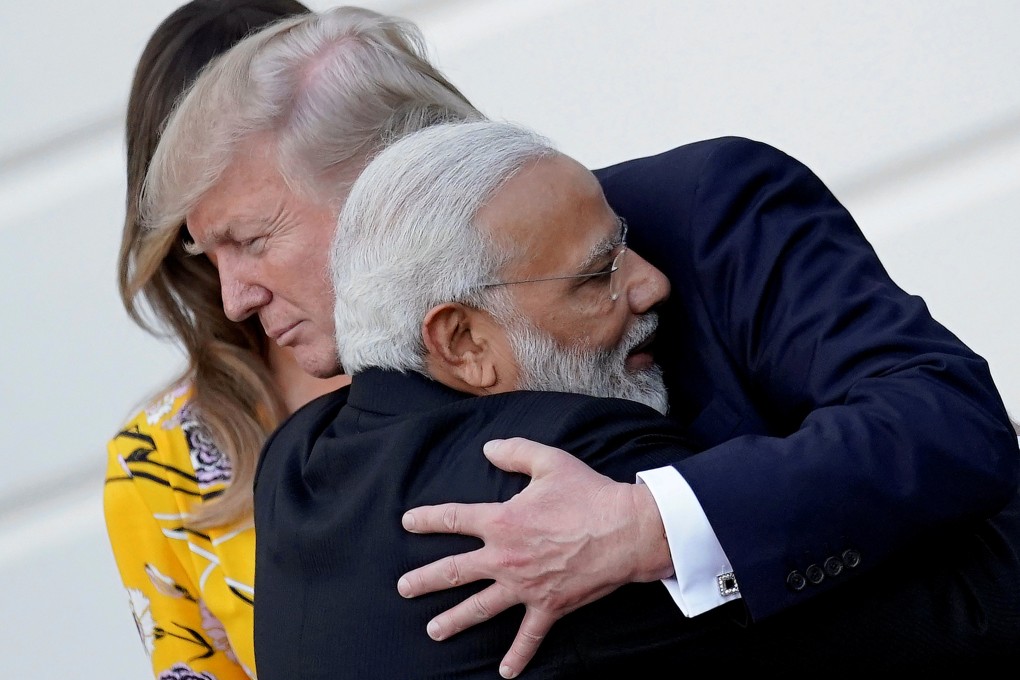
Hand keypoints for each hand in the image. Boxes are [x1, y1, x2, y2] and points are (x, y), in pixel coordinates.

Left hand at [397, 437, 671, 678]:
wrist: (625, 531)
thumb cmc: (588, 494)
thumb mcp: (550, 462)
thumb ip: (515, 452)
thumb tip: (488, 448)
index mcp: (502, 522)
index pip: (453, 520)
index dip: (427, 520)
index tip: (407, 522)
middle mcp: (506, 558)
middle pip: (454, 571)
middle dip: (425, 580)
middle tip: (403, 588)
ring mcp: (525, 586)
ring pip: (480, 608)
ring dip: (454, 620)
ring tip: (432, 631)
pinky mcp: (548, 605)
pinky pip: (529, 636)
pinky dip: (517, 656)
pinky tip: (505, 672)